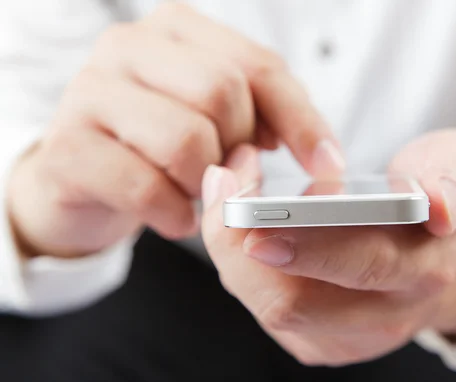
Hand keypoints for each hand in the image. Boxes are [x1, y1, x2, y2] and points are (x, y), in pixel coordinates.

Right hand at [7, 3, 343, 258]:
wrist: (83, 178)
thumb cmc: (159, 144)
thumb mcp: (217, 119)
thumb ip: (265, 116)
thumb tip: (317, 150)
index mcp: (176, 30)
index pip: (258, 66)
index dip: (301, 120)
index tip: (328, 165)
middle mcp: (129, 46)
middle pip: (222, 93)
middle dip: (240, 149)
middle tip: (231, 176)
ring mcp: (89, 92)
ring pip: (187, 138)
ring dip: (206, 185)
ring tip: (199, 195)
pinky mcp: (67, 148)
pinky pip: (146, 186)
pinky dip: (174, 213)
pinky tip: (176, 217)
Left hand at [202, 130, 455, 365]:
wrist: (452, 252)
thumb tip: (438, 204)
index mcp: (426, 268)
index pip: (362, 265)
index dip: (305, 246)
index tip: (255, 215)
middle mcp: (386, 314)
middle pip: (295, 303)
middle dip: (241, 246)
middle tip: (225, 180)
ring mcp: (350, 333)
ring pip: (271, 308)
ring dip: (232, 251)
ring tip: (227, 188)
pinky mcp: (322, 336)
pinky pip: (266, 306)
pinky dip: (239, 264)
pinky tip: (238, 220)